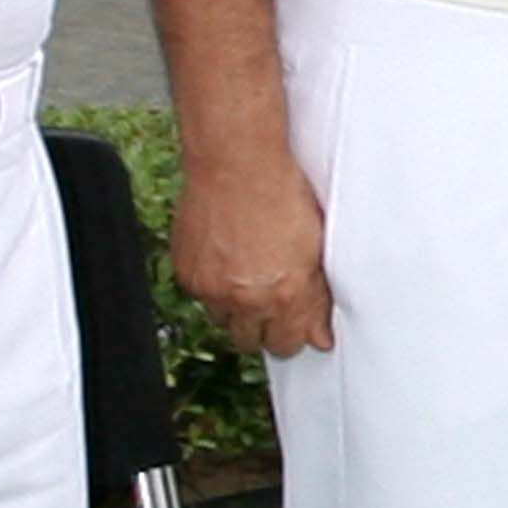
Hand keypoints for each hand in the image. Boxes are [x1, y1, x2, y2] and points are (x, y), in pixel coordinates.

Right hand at [170, 143, 334, 357]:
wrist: (236, 162)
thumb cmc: (279, 192)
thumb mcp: (315, 248)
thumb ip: (317, 299)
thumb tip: (320, 338)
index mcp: (286, 295)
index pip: (286, 345)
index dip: (290, 334)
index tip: (291, 322)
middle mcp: (247, 300)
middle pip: (250, 342)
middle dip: (261, 326)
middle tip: (267, 297)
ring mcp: (213, 289)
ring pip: (223, 321)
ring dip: (233, 307)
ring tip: (244, 273)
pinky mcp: (188, 275)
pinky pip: (199, 297)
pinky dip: (210, 285)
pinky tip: (224, 257)